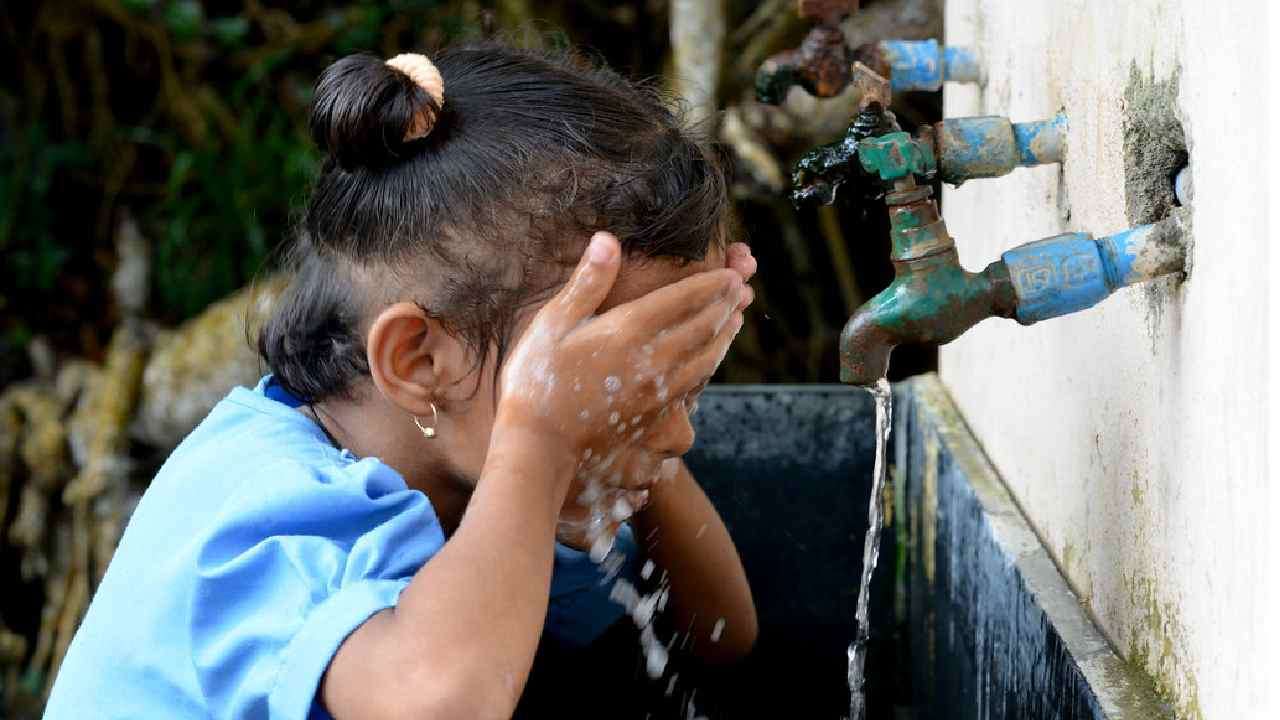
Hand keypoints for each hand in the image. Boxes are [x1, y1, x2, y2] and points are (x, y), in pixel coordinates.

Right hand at [554, 241, 757, 553]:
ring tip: (736, 319)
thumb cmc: (537, 380)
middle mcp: (652, 361)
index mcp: (628, 331)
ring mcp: (658, 392)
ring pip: (705, 358)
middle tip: (741, 288)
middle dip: (725, 305)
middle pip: (702, 327)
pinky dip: (710, 366)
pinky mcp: (656, 417)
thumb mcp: (553, 323)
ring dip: (724, 335)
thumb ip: (588, 282)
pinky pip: (695, 386)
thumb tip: (608, 239)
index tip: (731, 274)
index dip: (710, 285)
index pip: (683, 300)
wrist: (540, 446)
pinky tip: (709, 362)